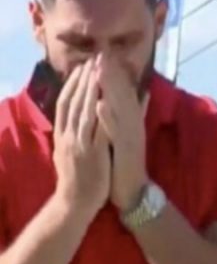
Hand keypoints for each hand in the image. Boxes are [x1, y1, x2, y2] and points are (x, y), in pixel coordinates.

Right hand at [52, 59, 110, 218]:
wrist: (74, 204)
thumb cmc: (76, 178)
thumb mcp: (69, 152)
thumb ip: (72, 134)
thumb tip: (73, 118)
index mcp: (63, 134)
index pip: (66, 103)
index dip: (74, 84)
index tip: (83, 66)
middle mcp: (68, 136)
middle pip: (74, 102)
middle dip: (84, 80)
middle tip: (93, 60)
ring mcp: (78, 144)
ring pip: (83, 112)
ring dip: (90, 91)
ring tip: (98, 72)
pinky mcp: (91, 154)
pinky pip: (96, 131)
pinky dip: (100, 115)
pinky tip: (105, 101)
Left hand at [94, 55, 149, 212]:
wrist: (133, 190)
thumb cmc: (127, 162)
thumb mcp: (131, 134)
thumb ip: (138, 113)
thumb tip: (144, 93)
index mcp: (131, 120)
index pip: (123, 92)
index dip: (114, 72)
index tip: (104, 53)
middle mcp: (133, 125)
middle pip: (122, 95)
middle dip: (112, 73)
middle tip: (102, 52)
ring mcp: (131, 136)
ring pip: (120, 108)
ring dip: (111, 89)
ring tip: (100, 70)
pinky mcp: (126, 149)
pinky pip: (115, 131)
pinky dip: (108, 117)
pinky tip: (100, 104)